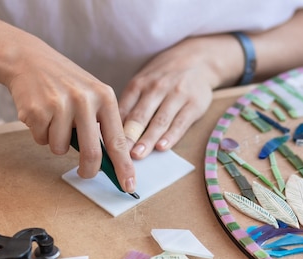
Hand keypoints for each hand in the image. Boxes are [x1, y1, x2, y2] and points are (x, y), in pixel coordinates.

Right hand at [6, 38, 136, 192]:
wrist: (29, 60)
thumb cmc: (65, 84)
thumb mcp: (91, 95)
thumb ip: (101, 124)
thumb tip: (112, 162)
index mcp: (104, 97)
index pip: (118, 140)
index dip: (124, 167)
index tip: (129, 186)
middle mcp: (85, 100)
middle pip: (91, 153)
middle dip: (88, 170)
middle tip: (85, 174)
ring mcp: (60, 105)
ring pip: (61, 149)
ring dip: (56, 143)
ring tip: (53, 120)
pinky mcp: (37, 111)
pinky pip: (42, 140)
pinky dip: (40, 134)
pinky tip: (40, 114)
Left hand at [119, 35, 239, 159]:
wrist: (197, 59)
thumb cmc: (162, 77)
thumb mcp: (142, 82)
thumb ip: (129, 105)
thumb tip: (110, 132)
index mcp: (138, 84)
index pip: (122, 109)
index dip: (112, 127)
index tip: (106, 144)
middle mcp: (156, 88)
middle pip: (140, 116)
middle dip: (129, 136)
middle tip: (119, 153)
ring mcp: (177, 95)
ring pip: (160, 121)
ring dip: (148, 139)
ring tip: (137, 154)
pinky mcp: (194, 104)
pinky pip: (180, 123)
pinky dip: (171, 136)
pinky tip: (162, 147)